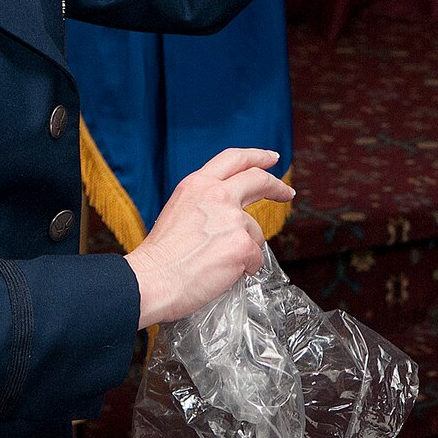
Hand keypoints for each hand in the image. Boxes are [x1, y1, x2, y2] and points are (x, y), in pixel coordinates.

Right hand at [124, 148, 292, 327]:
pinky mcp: (242, 244)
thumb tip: (231, 211)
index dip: (257, 156)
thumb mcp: (179, 210)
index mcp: (198, 184)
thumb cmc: (159, 256)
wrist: (151, 281)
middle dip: (277, 186)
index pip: (234, 159)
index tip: (271, 158)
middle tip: (287, 192)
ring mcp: (232, 219)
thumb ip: (205, 202)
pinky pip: (255, 259)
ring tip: (217, 263)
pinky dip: (244, 269)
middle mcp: (217, 195)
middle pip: (258, 180)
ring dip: (244, 248)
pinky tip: (222, 275)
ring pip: (255, 232)